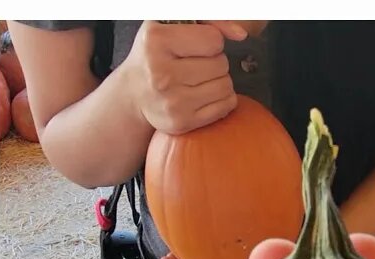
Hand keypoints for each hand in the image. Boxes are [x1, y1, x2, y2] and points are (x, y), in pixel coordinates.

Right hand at [119, 21, 248, 134]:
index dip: (210, 41)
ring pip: (226, 86)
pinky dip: (221, 99)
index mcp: (155, 41)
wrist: (134, 93)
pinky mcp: (182, 121)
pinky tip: (203, 94)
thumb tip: (240, 33)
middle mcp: (161, 72)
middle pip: (221, 64)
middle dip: (215, 62)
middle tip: (194, 65)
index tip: (195, 46)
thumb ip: (210, 21)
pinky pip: (226, 105)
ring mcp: (172, 101)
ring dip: (219, 80)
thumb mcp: (171, 25)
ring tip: (198, 79)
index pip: (214, 40)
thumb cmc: (156, 55)